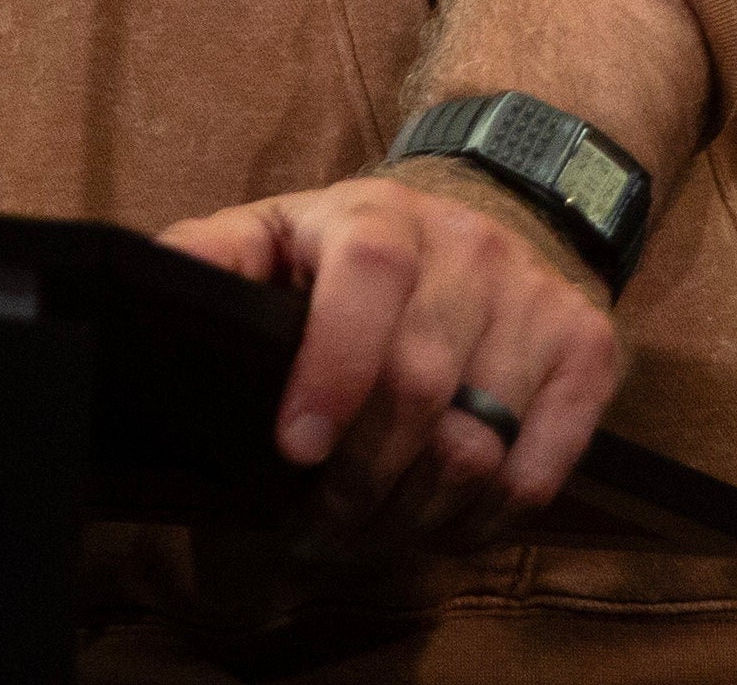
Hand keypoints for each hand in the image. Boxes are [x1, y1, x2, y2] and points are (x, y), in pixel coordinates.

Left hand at [158, 162, 620, 555]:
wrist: (501, 202)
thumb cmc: (362, 243)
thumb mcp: (281, 228)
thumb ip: (214, 256)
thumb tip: (147, 283)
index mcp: (380, 219)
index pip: (368, 282)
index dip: (332, 372)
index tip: (295, 448)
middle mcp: (468, 250)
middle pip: (420, 389)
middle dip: (358, 480)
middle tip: (318, 529)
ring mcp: (537, 300)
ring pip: (479, 444)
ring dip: (414, 514)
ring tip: (368, 534)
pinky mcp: (589, 349)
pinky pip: (540, 468)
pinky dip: (485, 519)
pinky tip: (441, 521)